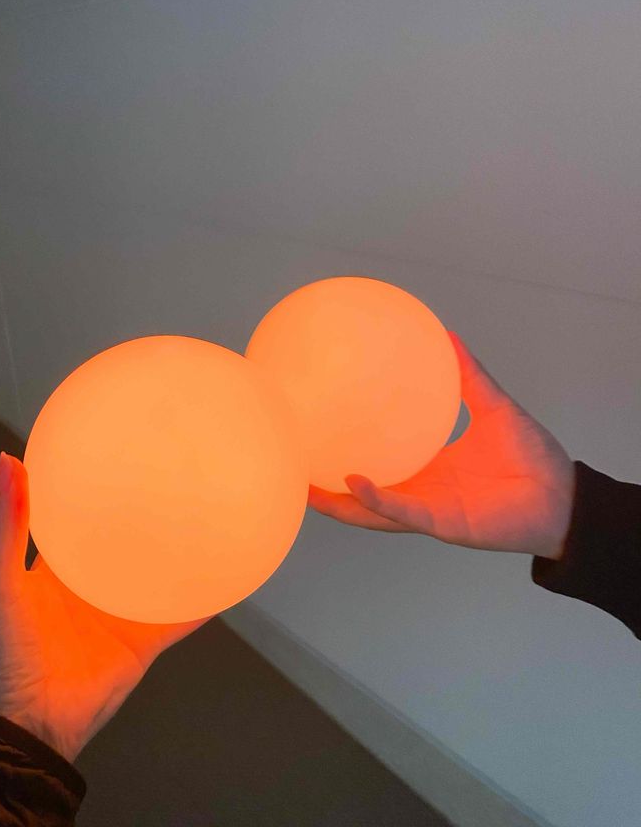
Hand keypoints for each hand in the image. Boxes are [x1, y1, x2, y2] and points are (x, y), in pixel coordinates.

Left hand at [0, 452, 212, 762]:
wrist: (28, 726)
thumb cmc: (2, 655)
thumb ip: (8, 524)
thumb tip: (7, 460)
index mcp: (54, 569)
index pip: (78, 520)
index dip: (95, 492)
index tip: (117, 454)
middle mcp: (90, 587)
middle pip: (125, 545)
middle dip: (146, 517)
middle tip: (174, 477)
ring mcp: (120, 614)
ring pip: (158, 576)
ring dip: (181, 554)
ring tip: (210, 516)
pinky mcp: (144, 642)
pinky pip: (181, 616)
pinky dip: (204, 599)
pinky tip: (228, 576)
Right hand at [307, 331, 575, 559]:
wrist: (563, 496)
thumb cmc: (531, 457)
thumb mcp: (492, 406)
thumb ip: (468, 375)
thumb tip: (447, 334)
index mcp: (429, 468)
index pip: (381, 464)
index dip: (349, 453)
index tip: (320, 433)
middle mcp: (422, 492)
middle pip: (364, 496)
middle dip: (328, 489)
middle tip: (295, 466)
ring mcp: (429, 511)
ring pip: (374, 512)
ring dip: (340, 503)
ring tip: (306, 486)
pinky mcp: (444, 524)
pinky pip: (405, 513)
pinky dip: (379, 501)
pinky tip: (355, 482)